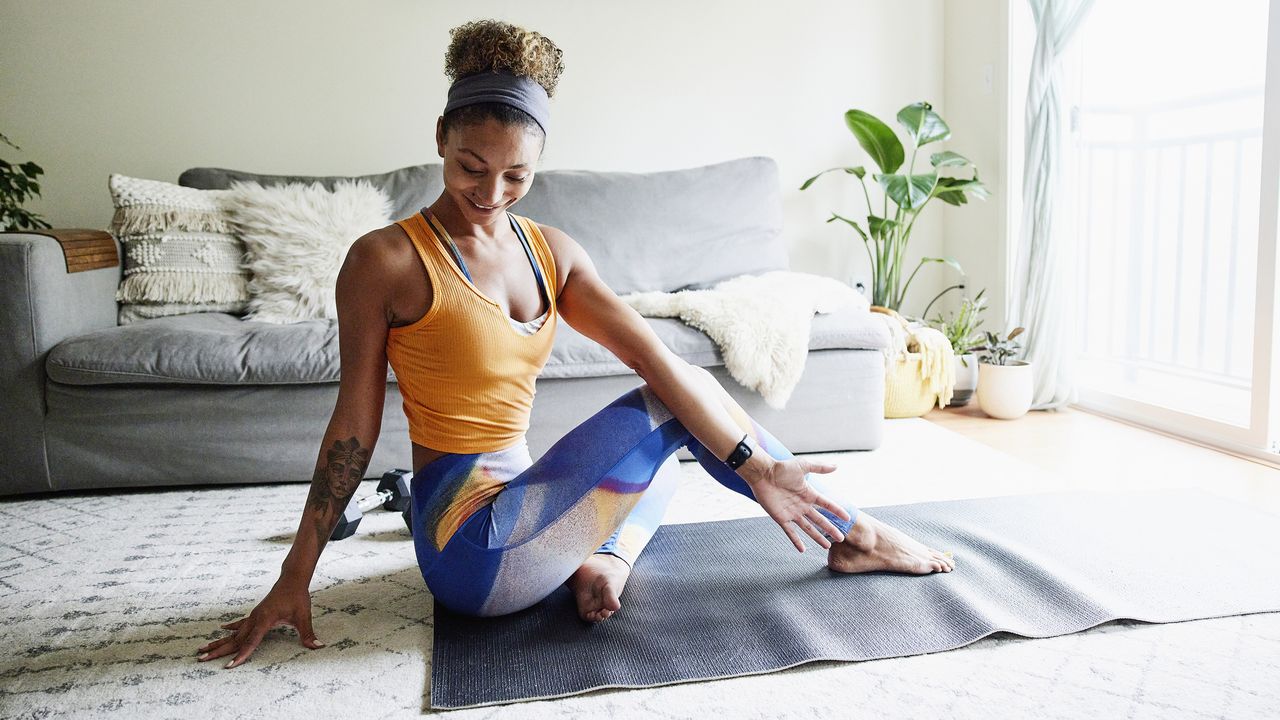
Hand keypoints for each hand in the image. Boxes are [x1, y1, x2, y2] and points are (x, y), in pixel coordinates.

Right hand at [196, 579, 323, 667]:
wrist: (292, 579)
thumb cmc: (298, 597)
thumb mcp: (303, 616)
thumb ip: (307, 633)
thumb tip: (318, 646)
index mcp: (265, 620)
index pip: (251, 642)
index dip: (241, 655)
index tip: (229, 666)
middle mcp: (255, 618)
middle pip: (235, 639)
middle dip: (218, 651)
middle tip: (201, 660)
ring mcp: (253, 616)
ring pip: (233, 633)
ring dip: (218, 642)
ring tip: (202, 650)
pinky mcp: (256, 613)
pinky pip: (239, 623)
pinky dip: (230, 629)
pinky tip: (220, 631)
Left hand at [747, 458, 850, 552]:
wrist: (763, 474)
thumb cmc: (781, 468)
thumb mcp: (803, 465)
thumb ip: (819, 467)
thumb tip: (836, 466)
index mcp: (809, 494)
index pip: (827, 505)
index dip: (837, 511)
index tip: (847, 518)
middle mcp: (802, 505)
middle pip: (820, 520)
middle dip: (830, 529)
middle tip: (841, 538)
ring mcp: (792, 513)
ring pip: (808, 528)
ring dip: (817, 537)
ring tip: (827, 546)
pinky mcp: (781, 518)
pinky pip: (790, 532)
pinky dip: (796, 541)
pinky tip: (803, 550)